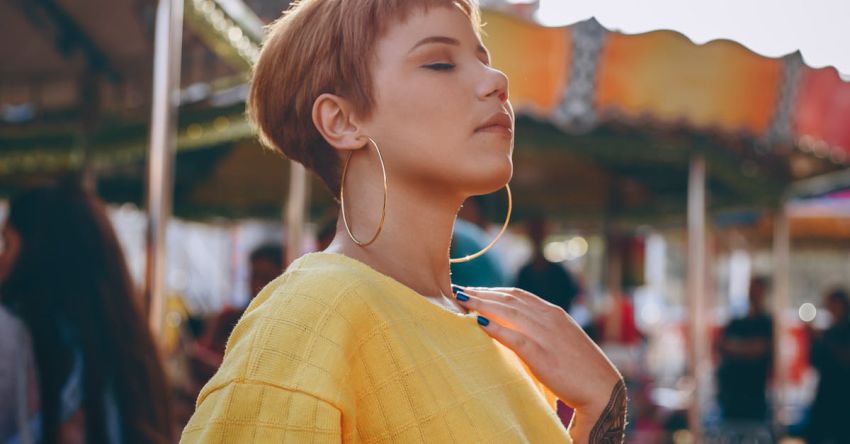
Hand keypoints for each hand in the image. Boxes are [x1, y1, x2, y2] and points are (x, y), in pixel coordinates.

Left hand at [455, 286, 625, 442]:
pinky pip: (514, 336)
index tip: (475, 290)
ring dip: (482, 303)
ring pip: (508, 311)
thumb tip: (518, 328)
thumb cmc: (581, 368)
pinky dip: (495, 327)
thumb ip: (542, 330)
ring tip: (461, 300)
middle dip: (482, 293)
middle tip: (460, 290)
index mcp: (553, 313)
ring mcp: (545, 334)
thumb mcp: (561, 340)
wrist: (602, 388)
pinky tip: (478, 323)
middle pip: (508, 298)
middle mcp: (548, 318)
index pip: (518, 295)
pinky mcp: (541, 354)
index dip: (494, 290)